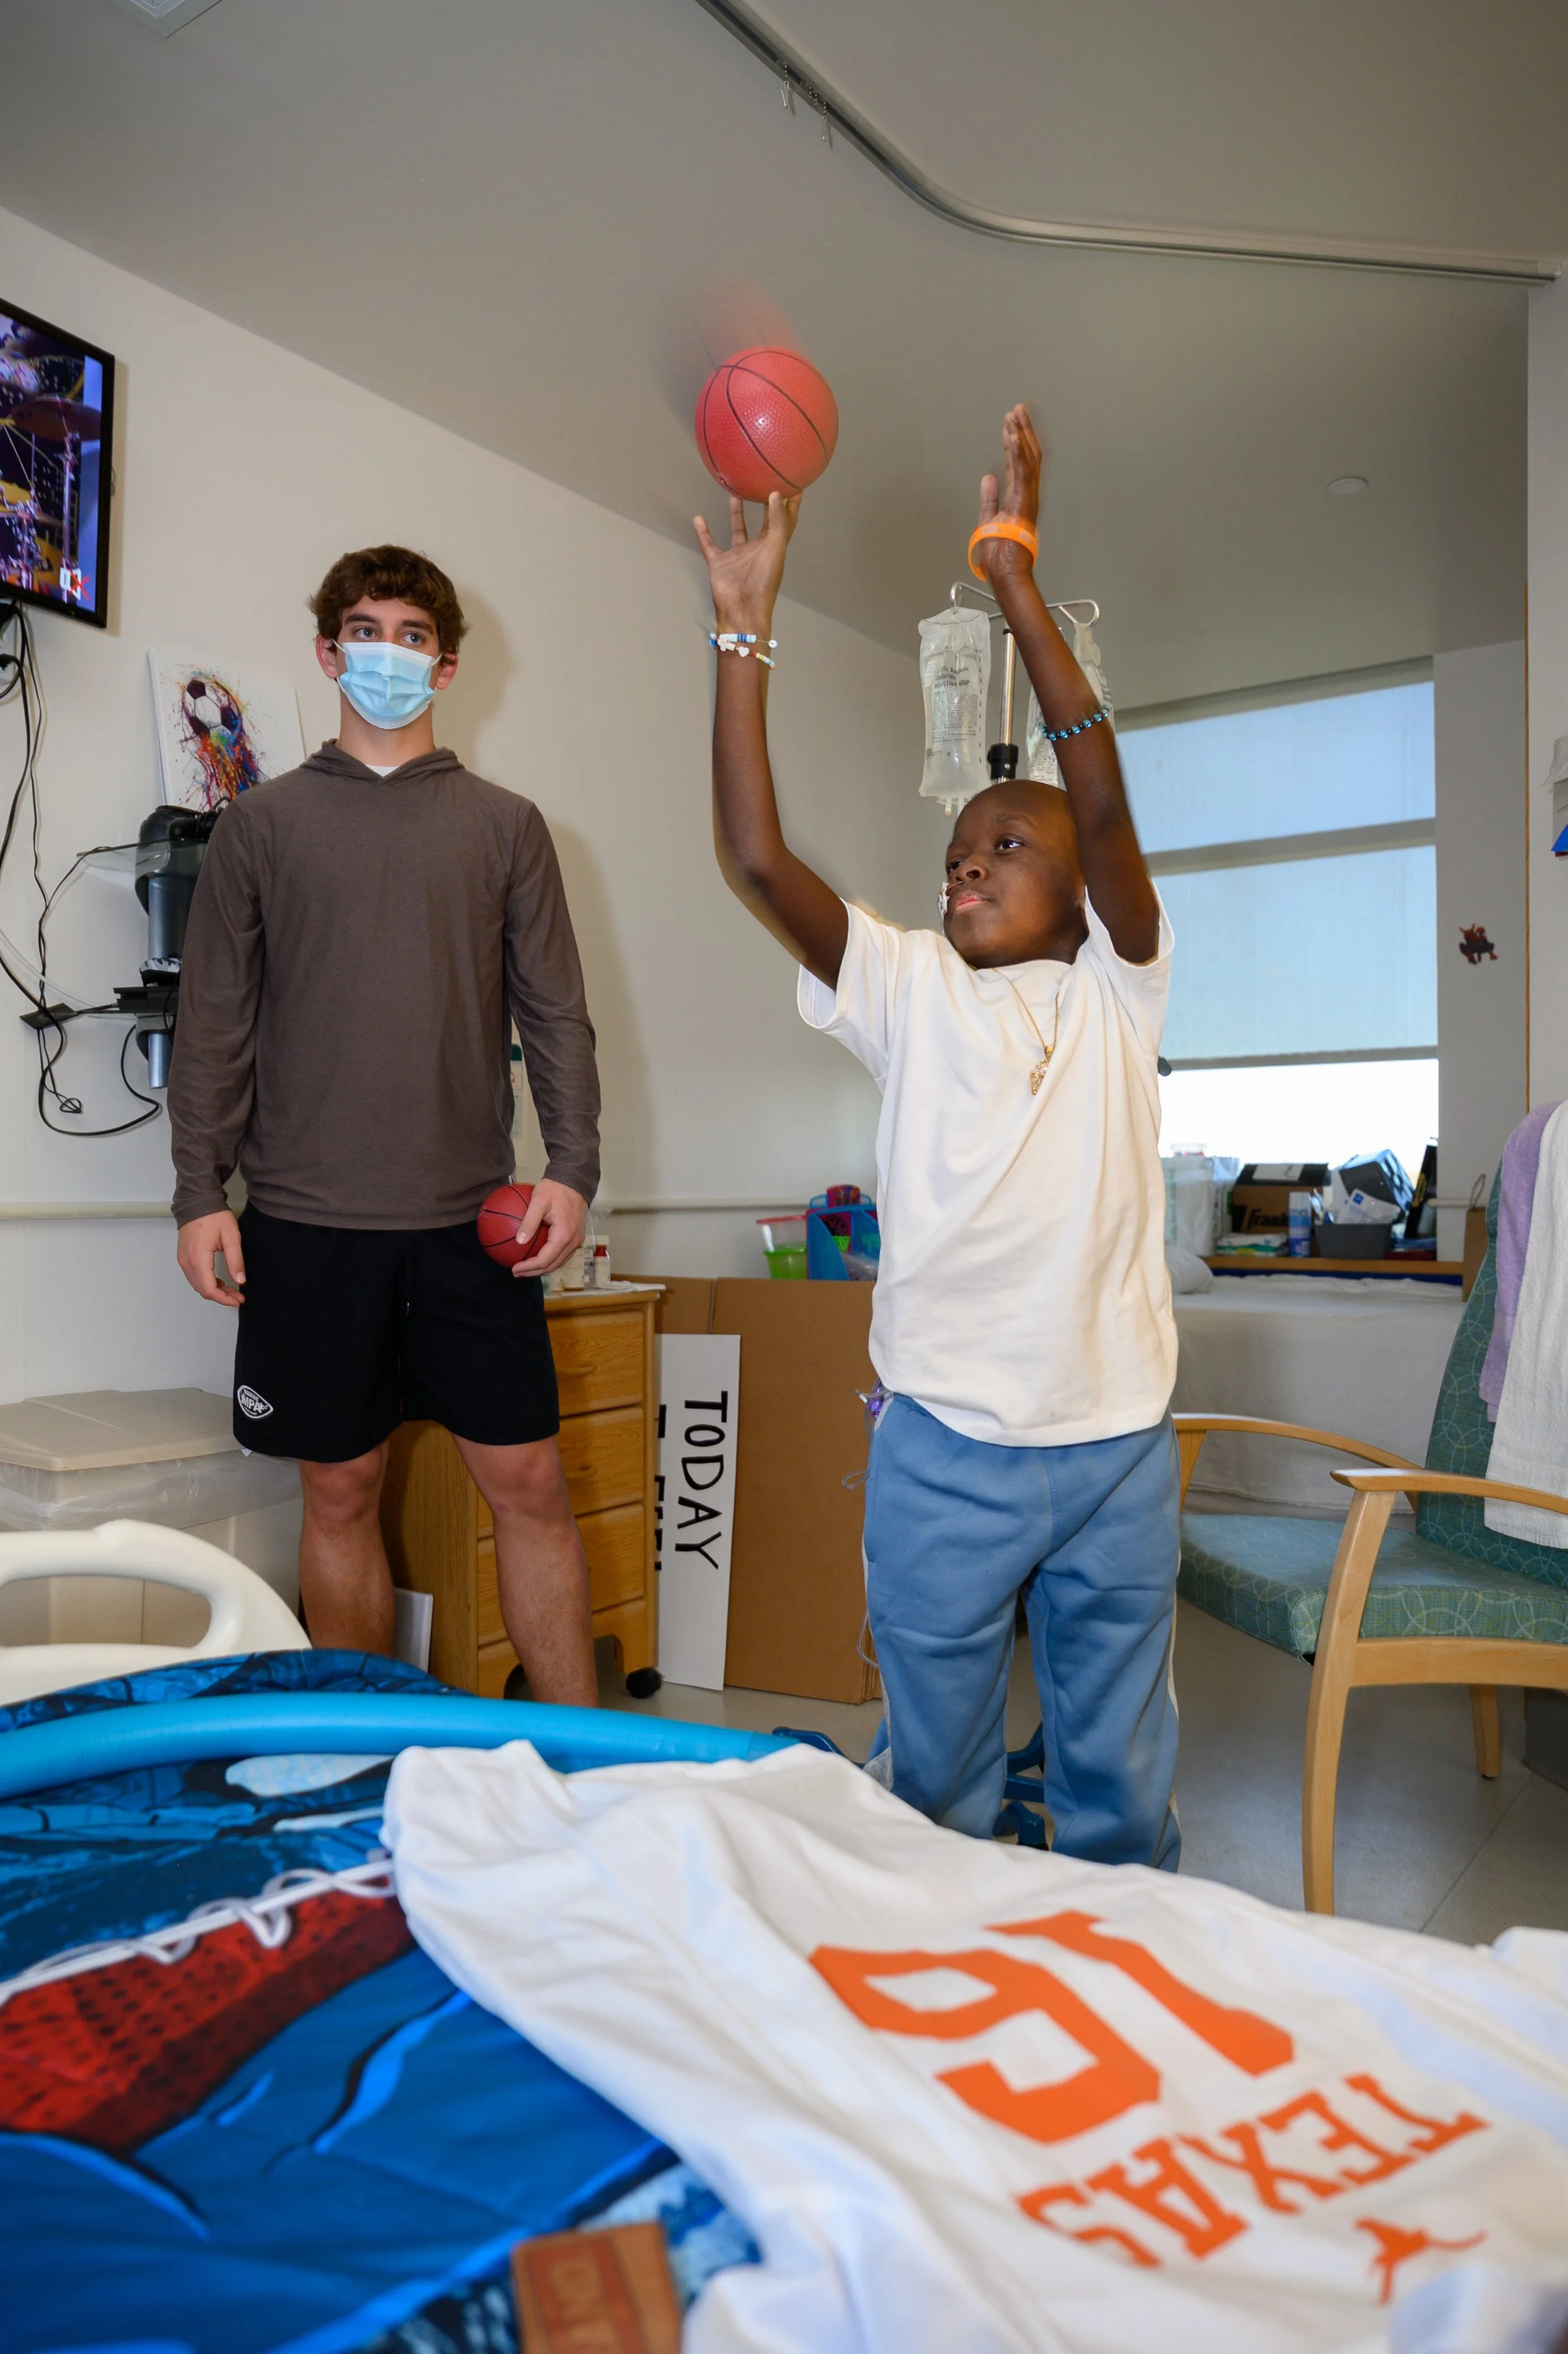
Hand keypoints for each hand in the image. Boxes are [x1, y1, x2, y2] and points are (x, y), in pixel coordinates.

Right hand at [177, 1209, 245, 1305]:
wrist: (197, 1202)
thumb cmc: (213, 1216)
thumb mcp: (231, 1237)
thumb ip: (235, 1260)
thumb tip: (240, 1280)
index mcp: (198, 1258)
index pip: (209, 1289)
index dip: (224, 1299)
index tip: (238, 1300)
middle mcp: (186, 1262)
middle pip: (202, 1290)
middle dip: (221, 1297)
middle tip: (237, 1296)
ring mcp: (183, 1260)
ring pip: (197, 1285)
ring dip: (214, 1290)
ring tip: (231, 1290)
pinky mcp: (183, 1257)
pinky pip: (194, 1276)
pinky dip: (206, 1282)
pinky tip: (219, 1281)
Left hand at [513, 1180, 587, 1277]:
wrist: (575, 1179)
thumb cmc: (556, 1188)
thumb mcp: (538, 1201)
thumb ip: (529, 1222)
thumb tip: (519, 1241)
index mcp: (564, 1235)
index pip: (545, 1260)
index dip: (529, 1267)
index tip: (514, 1268)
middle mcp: (573, 1241)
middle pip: (553, 1265)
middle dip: (534, 1272)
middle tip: (516, 1272)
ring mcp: (577, 1239)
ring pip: (559, 1261)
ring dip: (542, 1267)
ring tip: (526, 1268)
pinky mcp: (576, 1235)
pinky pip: (563, 1253)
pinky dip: (550, 1259)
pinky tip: (538, 1255)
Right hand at [693, 491, 799, 632]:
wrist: (742, 610)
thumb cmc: (763, 581)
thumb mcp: (775, 547)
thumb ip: (776, 521)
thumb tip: (776, 494)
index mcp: (775, 546)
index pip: (785, 520)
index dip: (790, 503)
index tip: (793, 482)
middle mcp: (757, 549)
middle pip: (763, 523)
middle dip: (765, 504)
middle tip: (763, 482)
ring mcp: (738, 557)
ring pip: (737, 529)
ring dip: (736, 513)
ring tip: (735, 492)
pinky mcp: (719, 563)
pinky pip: (710, 544)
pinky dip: (704, 532)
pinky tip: (698, 518)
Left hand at [973, 403, 1045, 587]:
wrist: (1006, 571)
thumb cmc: (1000, 555)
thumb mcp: (988, 521)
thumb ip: (989, 498)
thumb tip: (987, 478)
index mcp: (1019, 497)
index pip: (1018, 463)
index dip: (1014, 441)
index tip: (1010, 423)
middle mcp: (1027, 493)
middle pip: (1028, 455)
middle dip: (1023, 430)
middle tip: (1017, 409)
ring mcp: (1028, 497)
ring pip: (1028, 458)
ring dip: (1022, 435)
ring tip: (1015, 414)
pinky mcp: (1024, 502)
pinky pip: (1023, 472)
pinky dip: (1018, 453)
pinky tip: (1014, 436)